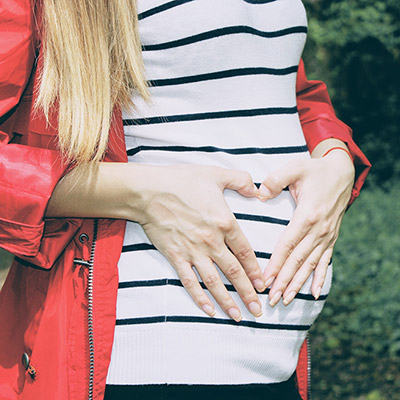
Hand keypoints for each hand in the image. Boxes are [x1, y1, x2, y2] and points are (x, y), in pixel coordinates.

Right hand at [136, 164, 265, 320]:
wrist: (149, 191)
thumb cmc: (182, 181)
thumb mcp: (216, 175)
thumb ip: (242, 180)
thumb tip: (258, 190)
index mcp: (225, 223)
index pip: (245, 253)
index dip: (256, 271)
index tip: (263, 285)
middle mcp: (212, 242)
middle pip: (234, 273)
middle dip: (247, 293)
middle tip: (257, 310)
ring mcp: (193, 251)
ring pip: (214, 282)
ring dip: (227, 301)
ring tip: (238, 316)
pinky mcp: (176, 257)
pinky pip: (189, 281)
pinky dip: (199, 298)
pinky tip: (208, 310)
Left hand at [258, 149, 354, 305]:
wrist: (341, 172)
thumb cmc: (314, 170)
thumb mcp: (294, 168)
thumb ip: (275, 180)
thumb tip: (259, 193)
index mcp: (307, 215)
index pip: (288, 245)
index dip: (276, 263)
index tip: (265, 280)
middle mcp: (319, 230)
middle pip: (298, 260)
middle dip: (284, 281)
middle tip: (272, 299)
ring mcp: (327, 235)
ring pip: (310, 264)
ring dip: (298, 283)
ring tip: (286, 300)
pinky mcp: (331, 237)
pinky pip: (325, 261)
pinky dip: (319, 278)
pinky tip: (314, 293)